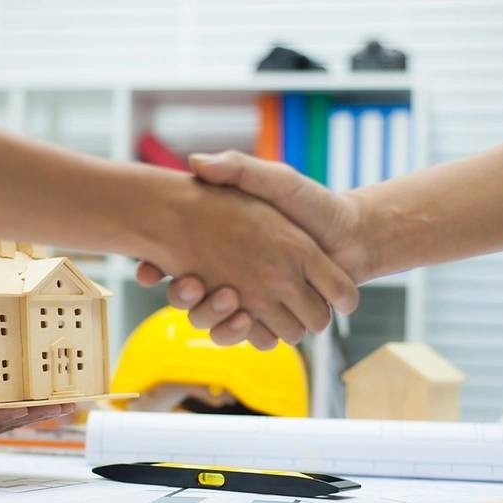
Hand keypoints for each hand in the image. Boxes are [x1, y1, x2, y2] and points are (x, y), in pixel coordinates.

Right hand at [138, 151, 366, 344]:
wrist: (354, 233)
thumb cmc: (312, 203)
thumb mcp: (273, 179)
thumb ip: (238, 169)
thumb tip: (195, 163)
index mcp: (226, 250)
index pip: (172, 266)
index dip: (155, 269)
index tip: (149, 268)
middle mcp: (236, 280)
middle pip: (192, 305)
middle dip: (188, 302)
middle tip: (188, 285)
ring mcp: (258, 304)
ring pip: (220, 328)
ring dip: (218, 320)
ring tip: (229, 302)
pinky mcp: (280, 321)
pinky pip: (256, 339)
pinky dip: (250, 333)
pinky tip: (248, 316)